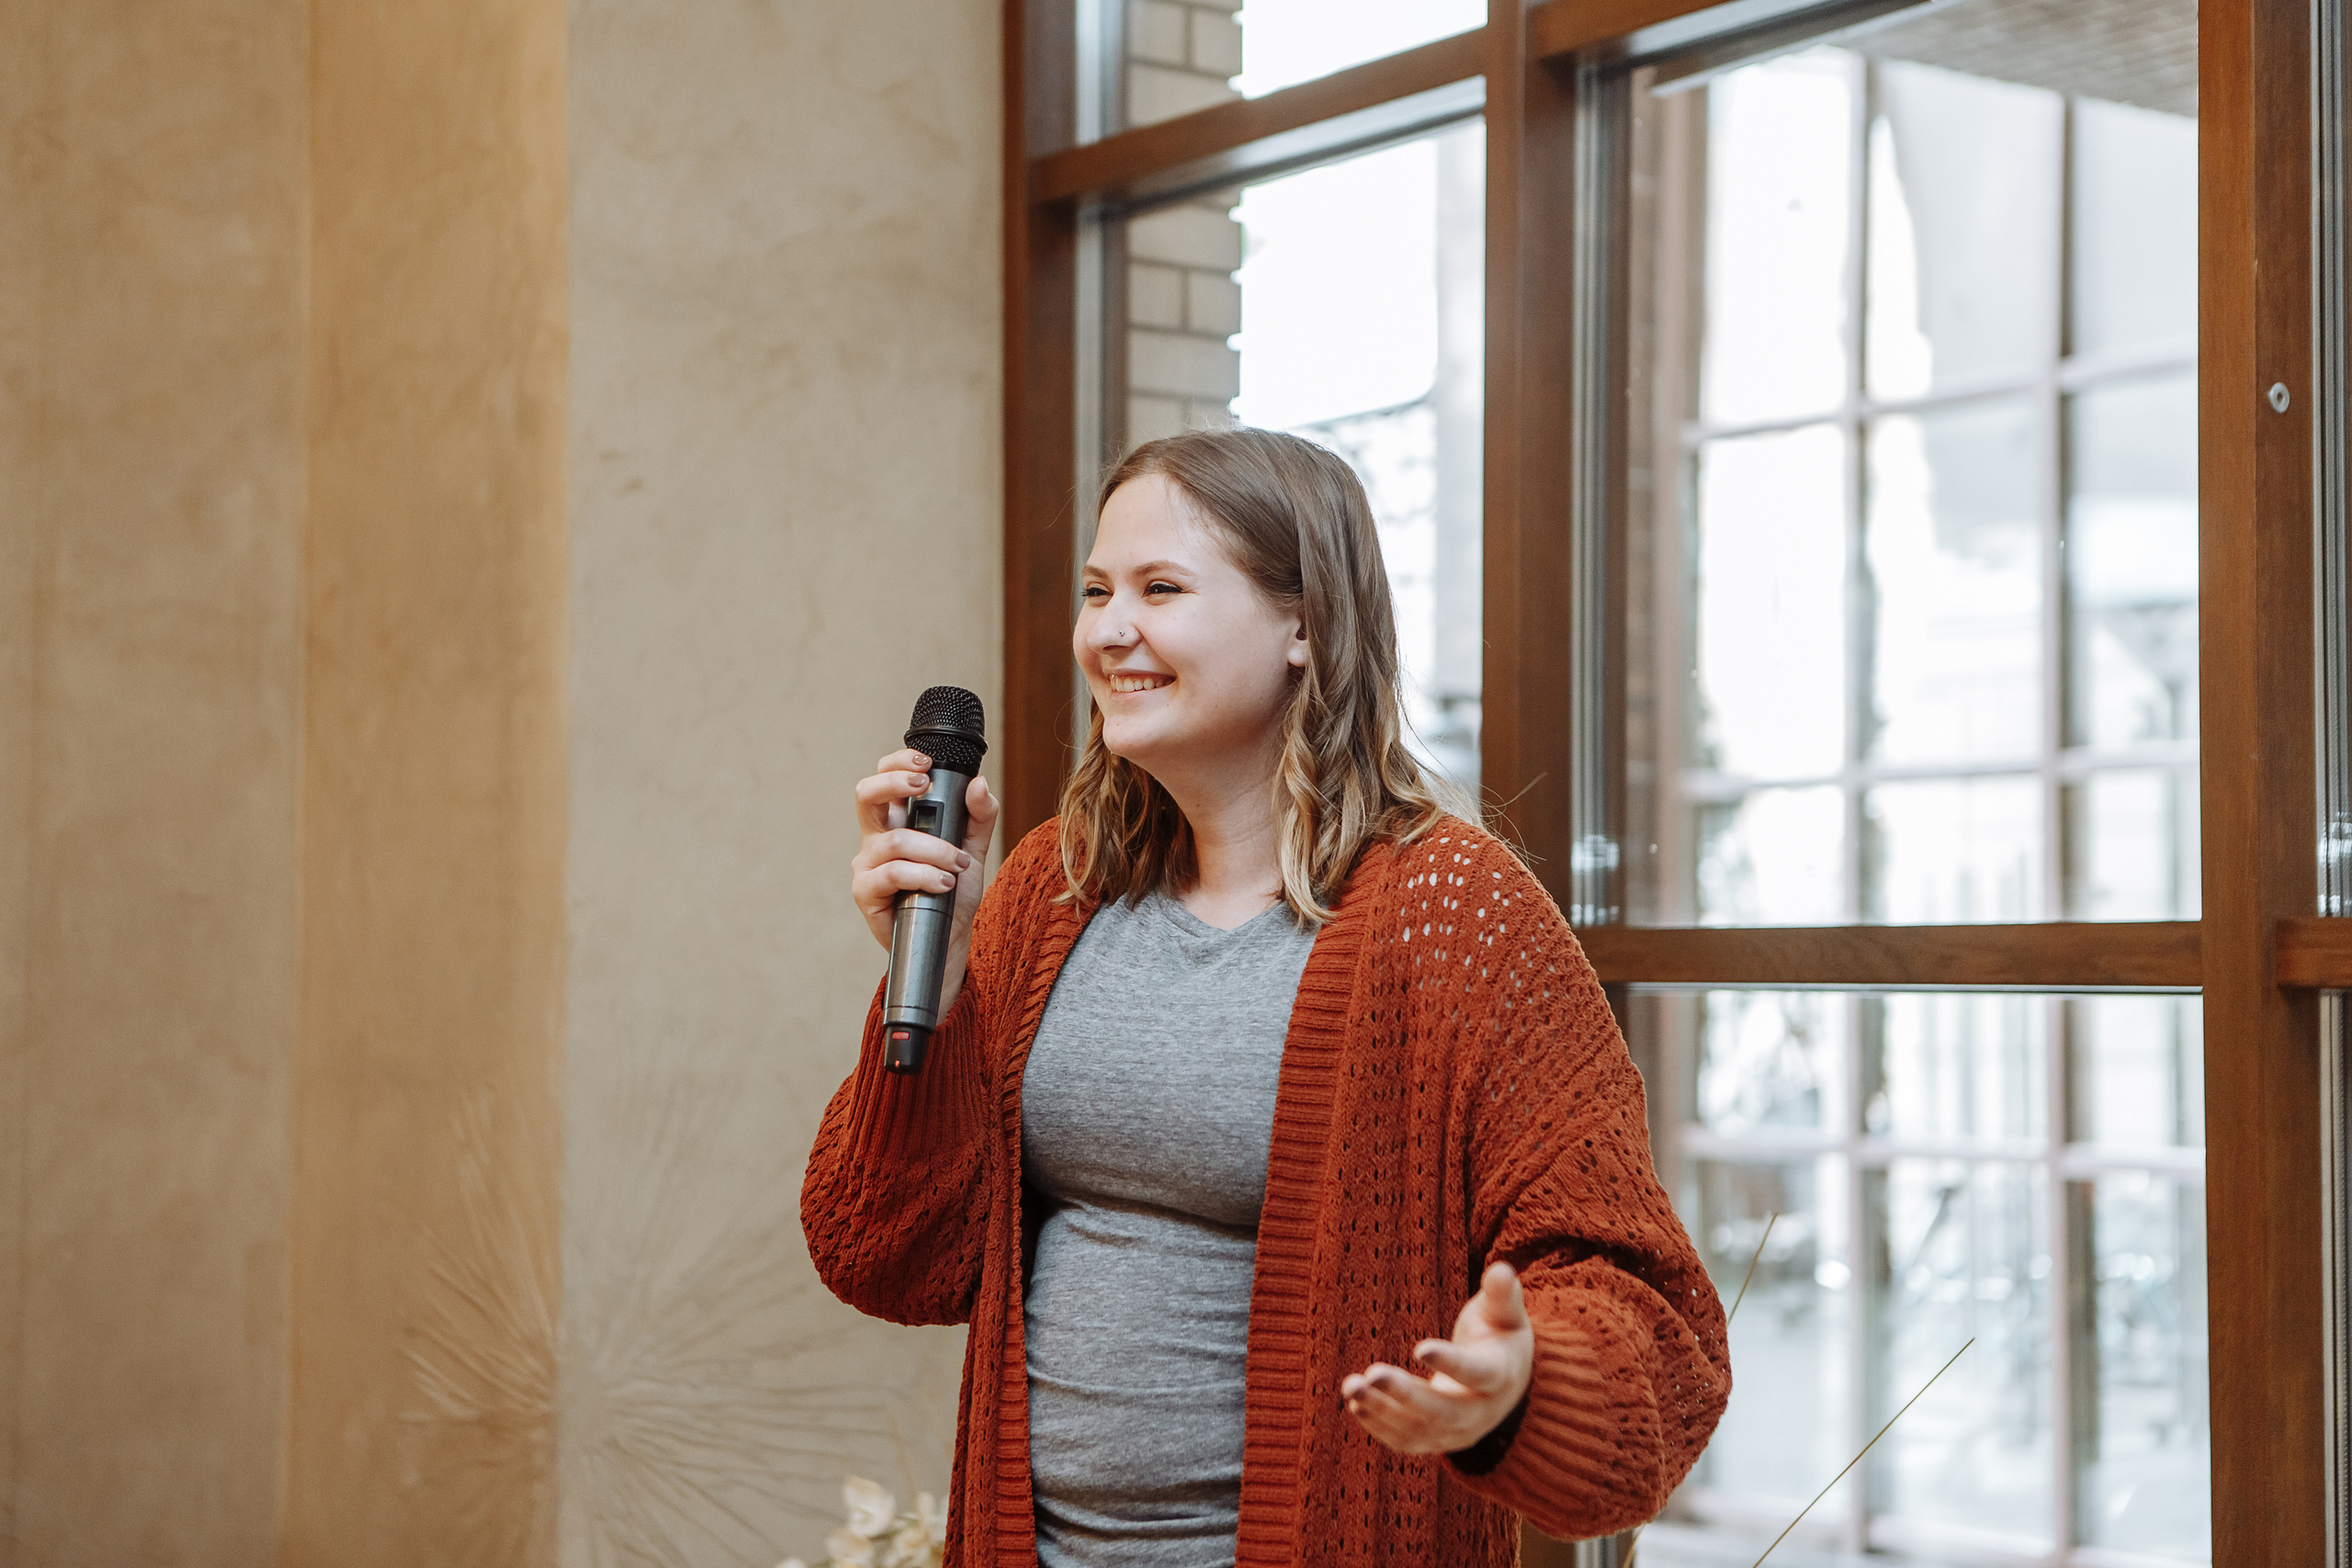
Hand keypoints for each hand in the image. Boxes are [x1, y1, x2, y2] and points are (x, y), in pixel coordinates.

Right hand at [850, 749, 1001, 1014]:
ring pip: (893, 841)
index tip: (927, 762)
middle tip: (925, 786)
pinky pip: (891, 874)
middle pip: (866, 795)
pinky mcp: (866, 893)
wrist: (948, 940)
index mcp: (898, 820)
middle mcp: (877, 837)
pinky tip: (943, 883)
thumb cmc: (952, 893)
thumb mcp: (973, 849)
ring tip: (958, 864)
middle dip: (895, 783)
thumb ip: (979, 816)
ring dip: (933, 849)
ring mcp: (868, 865)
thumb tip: (979, 784)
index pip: (885, 778)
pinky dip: (922, 875)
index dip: (898, 763)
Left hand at [1341, 1262, 1533, 1455]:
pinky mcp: (1434, 1440)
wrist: (1506, 1385)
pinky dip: (1379, 1425)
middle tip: (1373, 1374)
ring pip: (1419, 1430)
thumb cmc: (1499, 1335)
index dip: (1451, 1364)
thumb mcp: (1506, 1313)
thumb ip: (1502, 1293)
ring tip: (1351, 1386)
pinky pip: (1406, 1441)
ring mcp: (1456, 1432)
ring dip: (1383, 1411)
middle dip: (1407, 1396)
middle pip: (1444, 1412)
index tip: (1419, 1348)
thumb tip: (1501, 1269)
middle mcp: (1480, 1413)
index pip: (1478, 1374)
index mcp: (1500, 1377)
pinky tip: (1355, 1402)